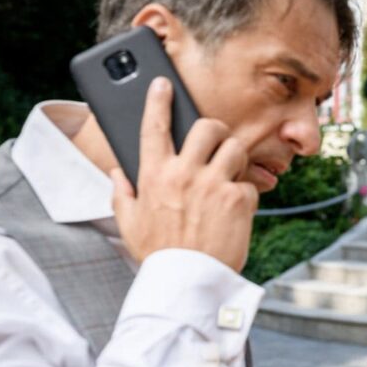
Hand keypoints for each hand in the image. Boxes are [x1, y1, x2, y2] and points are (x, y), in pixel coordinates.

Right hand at [111, 77, 257, 271]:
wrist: (186, 282)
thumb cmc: (158, 254)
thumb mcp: (129, 224)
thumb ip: (122, 194)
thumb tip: (117, 173)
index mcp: (153, 176)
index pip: (153, 126)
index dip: (158, 100)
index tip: (162, 84)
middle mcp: (183, 174)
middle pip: (206, 126)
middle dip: (215, 130)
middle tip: (216, 142)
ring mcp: (213, 185)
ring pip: (234, 148)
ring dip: (234, 159)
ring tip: (229, 176)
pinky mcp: (237, 200)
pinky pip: (248, 184)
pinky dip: (246, 195)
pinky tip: (236, 211)